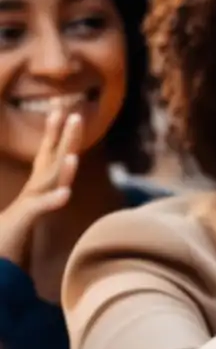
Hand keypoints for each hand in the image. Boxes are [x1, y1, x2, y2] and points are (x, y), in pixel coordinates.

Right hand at [0, 110, 80, 266]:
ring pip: (46, 182)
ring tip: (75, 153)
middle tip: (73, 113)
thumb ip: (43, 199)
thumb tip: (61, 187)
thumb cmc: (8, 238)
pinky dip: (51, 201)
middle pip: (51, 161)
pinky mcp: (21, 223)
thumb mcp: (29, 212)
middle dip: (63, 138)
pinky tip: (65, 194)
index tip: (64, 110)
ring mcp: (26, 206)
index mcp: (34, 188)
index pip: (48, 156)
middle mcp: (31, 192)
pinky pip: (37, 211)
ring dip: (62, 168)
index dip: (56, 134)